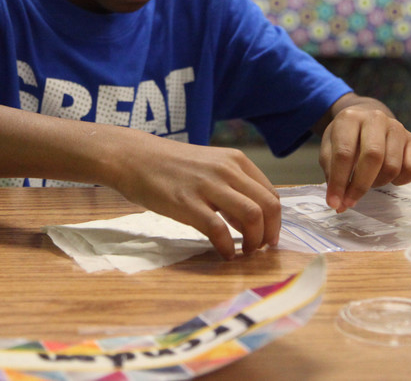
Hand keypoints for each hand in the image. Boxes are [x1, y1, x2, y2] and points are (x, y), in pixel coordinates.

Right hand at [109, 138, 280, 260]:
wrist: (135, 157)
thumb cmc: (171, 165)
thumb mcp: (210, 166)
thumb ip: (232, 188)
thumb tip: (251, 221)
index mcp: (235, 161)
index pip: (271, 193)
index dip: (275, 220)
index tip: (269, 236)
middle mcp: (227, 170)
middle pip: (267, 206)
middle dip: (270, 233)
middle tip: (261, 249)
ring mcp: (207, 186)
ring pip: (251, 215)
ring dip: (254, 240)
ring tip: (245, 252)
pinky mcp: (187, 203)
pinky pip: (219, 229)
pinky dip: (228, 247)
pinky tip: (224, 253)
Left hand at [319, 96, 410, 212]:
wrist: (366, 120)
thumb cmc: (346, 139)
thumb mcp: (330, 149)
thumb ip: (332, 173)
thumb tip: (339, 204)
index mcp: (349, 118)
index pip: (344, 153)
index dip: (339, 181)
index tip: (335, 202)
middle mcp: (375, 118)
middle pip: (373, 157)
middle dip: (360, 185)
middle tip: (350, 202)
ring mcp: (397, 128)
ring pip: (392, 166)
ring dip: (378, 183)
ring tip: (368, 181)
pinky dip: (400, 181)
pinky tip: (388, 177)